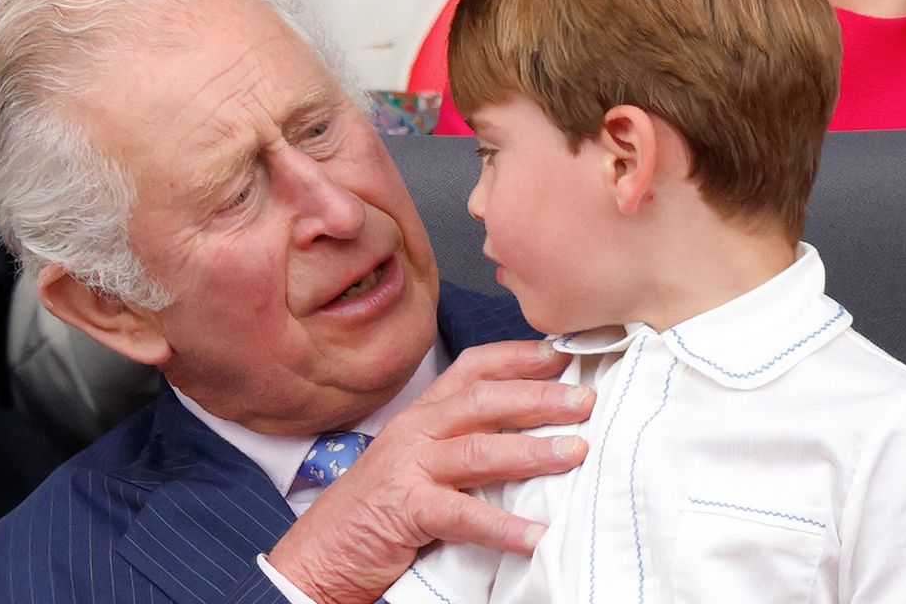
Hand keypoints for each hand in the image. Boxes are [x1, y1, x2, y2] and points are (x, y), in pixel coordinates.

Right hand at [267, 339, 593, 603]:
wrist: (320, 553)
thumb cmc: (378, 509)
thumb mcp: (418, 463)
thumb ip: (461, 444)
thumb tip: (530, 435)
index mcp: (421, 416)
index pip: (473, 369)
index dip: (519, 356)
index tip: (564, 352)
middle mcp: (415, 432)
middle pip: (483, 400)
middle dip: (539, 396)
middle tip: (586, 399)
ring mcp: (407, 469)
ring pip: (478, 450)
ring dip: (532, 451)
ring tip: (576, 452)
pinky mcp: (404, 511)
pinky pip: (461, 515)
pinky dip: (501, 525)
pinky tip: (535, 535)